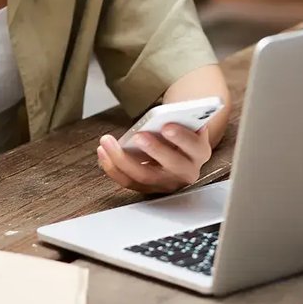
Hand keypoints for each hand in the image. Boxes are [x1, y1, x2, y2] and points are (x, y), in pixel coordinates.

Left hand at [96, 124, 210, 193]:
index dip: (182, 138)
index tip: (167, 126)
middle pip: (170, 166)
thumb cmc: (180, 130)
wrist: (178, 146)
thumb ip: (180, 118)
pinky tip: (103, 151)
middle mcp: (186, 172)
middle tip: (138, 135)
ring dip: (122, 159)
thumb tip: (162, 114)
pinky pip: (128, 181)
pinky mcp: (148, 188)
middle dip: (153, 150)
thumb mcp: (186, 122)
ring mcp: (166, 183)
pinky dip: (112, 167)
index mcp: (200, 152)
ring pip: (144, 176)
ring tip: (107, 141)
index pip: (194, 147)